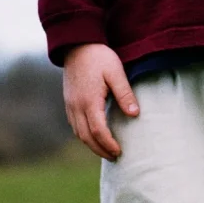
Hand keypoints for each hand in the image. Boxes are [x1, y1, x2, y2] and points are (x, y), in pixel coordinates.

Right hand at [63, 44, 138, 160]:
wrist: (77, 45)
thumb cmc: (99, 57)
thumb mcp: (116, 72)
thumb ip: (125, 94)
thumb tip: (134, 114)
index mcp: (89, 101)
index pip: (98, 131)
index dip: (109, 144)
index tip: (120, 152)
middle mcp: (76, 106)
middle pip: (86, 137)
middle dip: (100, 150)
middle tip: (115, 157)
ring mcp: (70, 105)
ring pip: (78, 133)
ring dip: (91, 145)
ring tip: (106, 151)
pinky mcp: (68, 102)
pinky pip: (74, 125)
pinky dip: (84, 135)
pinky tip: (94, 137)